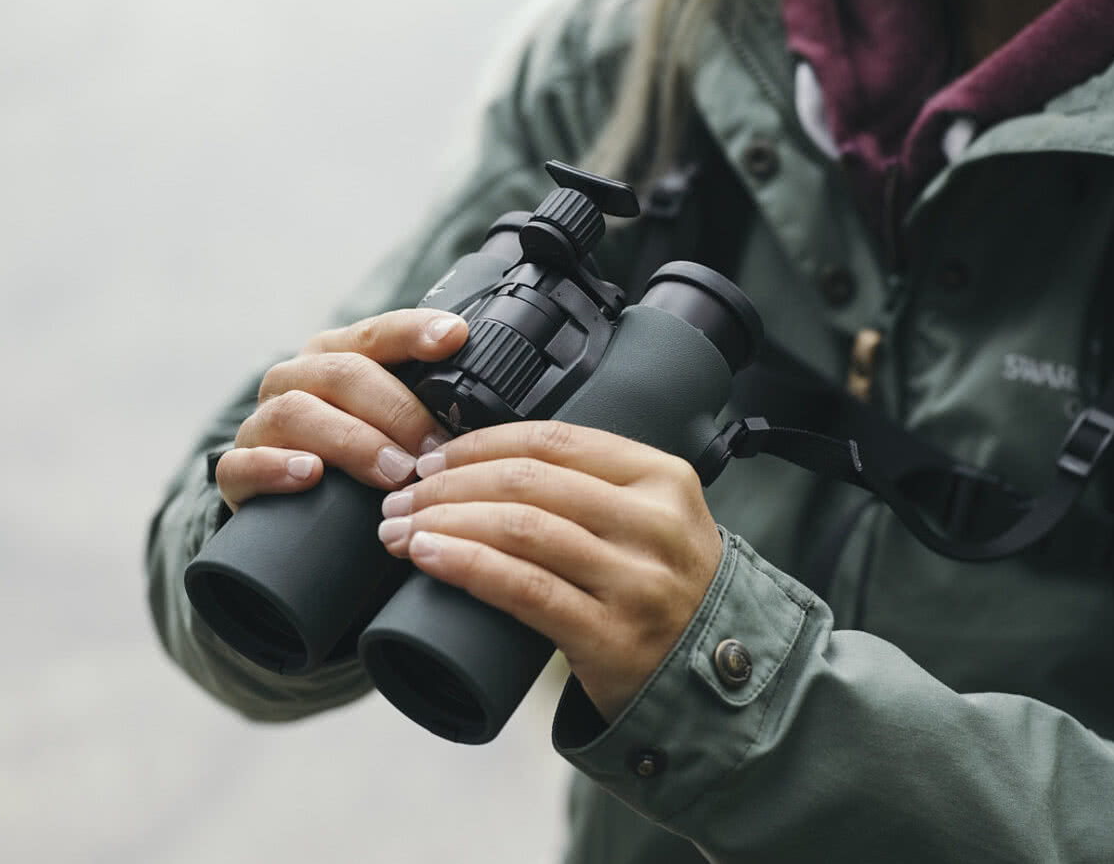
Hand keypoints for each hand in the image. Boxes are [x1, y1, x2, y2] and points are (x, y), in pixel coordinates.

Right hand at [215, 309, 468, 510]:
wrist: (288, 511)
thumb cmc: (355, 461)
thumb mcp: (391, 427)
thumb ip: (425, 408)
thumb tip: (489, 414)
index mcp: (335, 357)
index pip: (377, 333)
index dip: (414, 331)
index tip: (455, 336)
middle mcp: (294, 381)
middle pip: (341, 375)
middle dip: (395, 411)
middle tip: (433, 449)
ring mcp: (260, 424)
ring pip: (295, 413)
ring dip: (352, 442)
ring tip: (393, 473)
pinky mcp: (235, 472)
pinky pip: (243, 463)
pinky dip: (276, 468)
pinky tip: (311, 475)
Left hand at [376, 421, 724, 721]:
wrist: (712, 675)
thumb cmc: (667, 590)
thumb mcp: (654, 519)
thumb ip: (596, 486)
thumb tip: (485, 465)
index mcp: (662, 479)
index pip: (554, 439)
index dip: (480, 444)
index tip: (433, 458)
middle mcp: (653, 525)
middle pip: (528, 481)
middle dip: (447, 484)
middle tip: (402, 497)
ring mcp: (636, 582)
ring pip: (520, 530)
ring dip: (443, 522)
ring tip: (401, 529)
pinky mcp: (611, 637)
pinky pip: (523, 590)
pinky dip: (466, 566)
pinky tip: (429, 556)